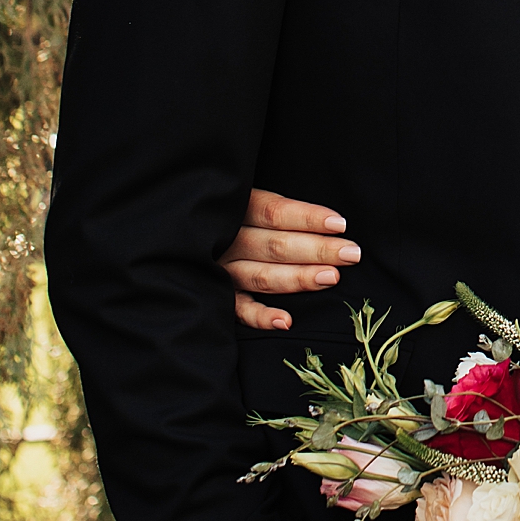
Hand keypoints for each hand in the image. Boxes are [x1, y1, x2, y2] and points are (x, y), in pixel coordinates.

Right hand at [221, 189, 357, 329]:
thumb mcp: (243, 198)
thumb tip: (329, 221)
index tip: (340, 224)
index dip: (308, 218)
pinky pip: (238, 310)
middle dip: (317, 250)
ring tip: (332, 277)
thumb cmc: (227, 214)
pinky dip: (260, 317)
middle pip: (276, 246)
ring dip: (299, 278)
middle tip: (351, 254)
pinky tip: (286, 321)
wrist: (168, 234)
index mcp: (235, 209)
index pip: (274, 213)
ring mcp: (219, 270)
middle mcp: (226, 240)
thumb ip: (274, 208)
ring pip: (263, 276)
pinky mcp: (216, 295)